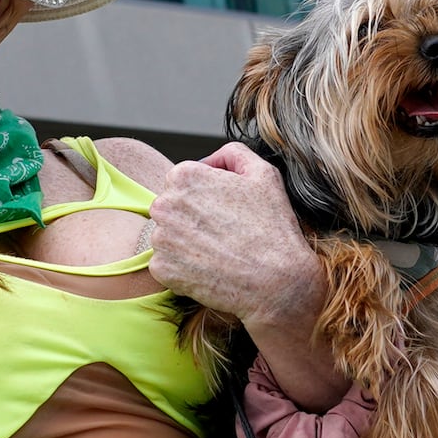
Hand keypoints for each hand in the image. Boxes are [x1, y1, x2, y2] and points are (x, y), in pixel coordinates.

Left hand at [149, 143, 345, 406]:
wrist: (277, 282)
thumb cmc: (273, 228)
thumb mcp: (264, 174)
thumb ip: (233, 154)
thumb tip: (209, 160)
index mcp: (185, 176)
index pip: (182, 182)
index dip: (206, 198)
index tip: (226, 213)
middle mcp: (165, 204)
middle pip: (171, 209)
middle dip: (192, 219)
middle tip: (224, 234)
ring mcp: (161, 238)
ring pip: (168, 236)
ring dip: (186, 244)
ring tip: (219, 253)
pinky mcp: (162, 269)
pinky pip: (166, 265)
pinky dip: (183, 269)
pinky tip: (210, 270)